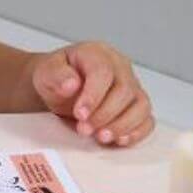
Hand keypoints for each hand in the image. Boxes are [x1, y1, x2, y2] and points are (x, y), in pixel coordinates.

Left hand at [31, 41, 152, 146]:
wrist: (60, 87)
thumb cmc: (56, 77)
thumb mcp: (46, 72)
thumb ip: (56, 75)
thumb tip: (71, 84)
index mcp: (97, 53)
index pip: (103, 72)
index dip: (93, 95)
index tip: (80, 114)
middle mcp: (119, 67)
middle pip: (124, 90)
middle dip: (104, 114)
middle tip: (84, 129)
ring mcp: (132, 86)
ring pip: (141, 105)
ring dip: (122, 125)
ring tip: (101, 137)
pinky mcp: (136, 105)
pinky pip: (147, 119)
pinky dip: (137, 132)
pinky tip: (119, 139)